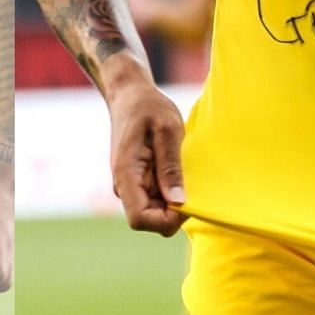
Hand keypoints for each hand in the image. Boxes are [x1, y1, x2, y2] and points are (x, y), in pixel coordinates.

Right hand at [107, 78, 185, 235]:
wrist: (129, 95)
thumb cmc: (148, 107)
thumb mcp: (167, 130)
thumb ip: (171, 166)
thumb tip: (178, 201)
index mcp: (126, 175)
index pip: (140, 220)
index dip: (166, 220)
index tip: (187, 200)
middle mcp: (124, 186)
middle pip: (149, 220)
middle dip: (173, 211)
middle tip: (191, 181)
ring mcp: (130, 185)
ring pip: (154, 211)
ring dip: (173, 199)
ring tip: (183, 169)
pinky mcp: (138, 180)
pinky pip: (155, 198)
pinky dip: (171, 190)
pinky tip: (178, 168)